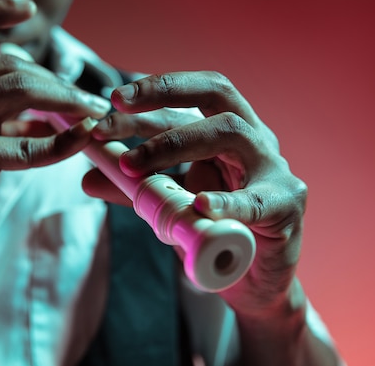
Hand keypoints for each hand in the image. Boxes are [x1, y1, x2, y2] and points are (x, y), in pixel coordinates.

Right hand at [0, 0, 110, 272]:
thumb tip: (47, 115)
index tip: (26, 9)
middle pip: (9, 66)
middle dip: (58, 82)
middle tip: (90, 100)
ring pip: (23, 92)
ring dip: (68, 102)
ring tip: (94, 113)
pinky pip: (29, 146)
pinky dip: (64, 141)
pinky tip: (84, 137)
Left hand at [84, 71, 306, 316]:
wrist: (256, 281)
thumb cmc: (217, 233)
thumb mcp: (172, 206)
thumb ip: (138, 190)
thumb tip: (88, 178)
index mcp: (229, 134)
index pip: (191, 99)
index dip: (152, 93)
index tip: (110, 101)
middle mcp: (255, 140)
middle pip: (216, 96)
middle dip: (163, 93)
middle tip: (115, 108)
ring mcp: (274, 170)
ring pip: (231, 133)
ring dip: (175, 144)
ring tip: (133, 166)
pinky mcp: (286, 206)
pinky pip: (256, 201)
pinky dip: (226, 202)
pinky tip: (200, 206)